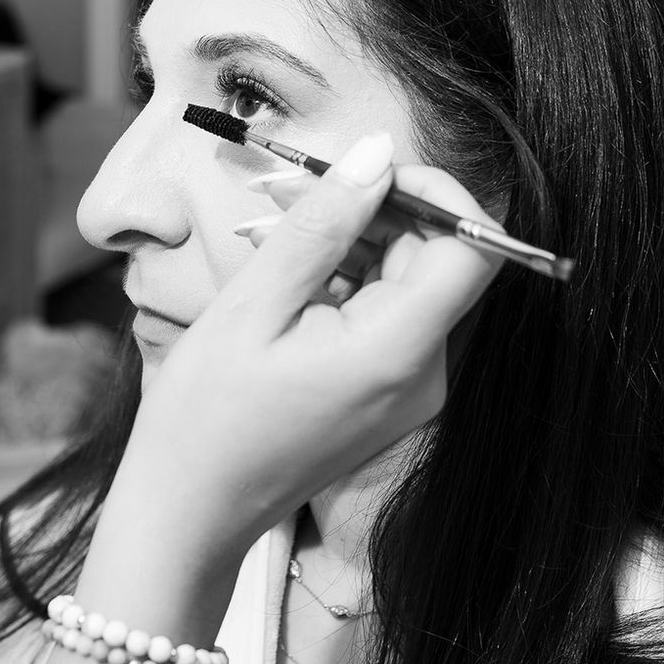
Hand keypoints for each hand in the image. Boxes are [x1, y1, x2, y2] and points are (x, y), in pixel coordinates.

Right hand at [121, 133, 503, 554]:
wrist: (190, 510)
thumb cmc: (207, 413)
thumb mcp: (254, 304)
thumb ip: (323, 223)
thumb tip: (378, 152)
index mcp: (398, 352)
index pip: (472, 248)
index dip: (434, 194)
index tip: (366, 172)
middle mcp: (423, 375)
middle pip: (434, 260)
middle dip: (374, 211)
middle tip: (295, 194)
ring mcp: (408, 390)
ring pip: (404, 282)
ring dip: (351, 244)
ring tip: (276, 233)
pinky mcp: (385, 394)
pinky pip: (384, 315)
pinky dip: (344, 282)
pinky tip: (288, 276)